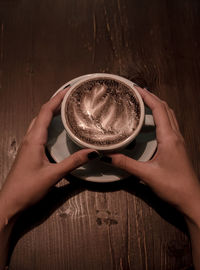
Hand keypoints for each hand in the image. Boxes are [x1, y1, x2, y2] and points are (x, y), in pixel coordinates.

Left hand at [0, 89, 97, 221]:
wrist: (10, 202)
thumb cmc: (28, 188)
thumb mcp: (53, 174)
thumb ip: (74, 162)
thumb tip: (94, 152)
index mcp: (34, 139)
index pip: (45, 112)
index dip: (57, 98)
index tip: (69, 89)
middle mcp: (30, 138)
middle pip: (42, 113)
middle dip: (55, 102)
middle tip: (71, 98)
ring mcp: (28, 144)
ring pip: (39, 121)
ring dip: (51, 112)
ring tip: (66, 108)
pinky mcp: (29, 151)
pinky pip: (39, 130)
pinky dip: (48, 123)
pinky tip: (56, 128)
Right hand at [103, 87, 199, 222]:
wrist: (191, 199)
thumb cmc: (173, 186)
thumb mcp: (147, 174)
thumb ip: (126, 164)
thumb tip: (106, 156)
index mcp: (169, 137)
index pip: (159, 109)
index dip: (147, 96)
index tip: (135, 88)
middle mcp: (176, 135)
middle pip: (165, 108)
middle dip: (152, 97)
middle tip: (137, 92)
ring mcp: (178, 141)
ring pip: (169, 115)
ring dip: (158, 105)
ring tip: (144, 101)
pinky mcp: (178, 147)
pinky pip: (170, 124)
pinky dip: (161, 116)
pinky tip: (152, 121)